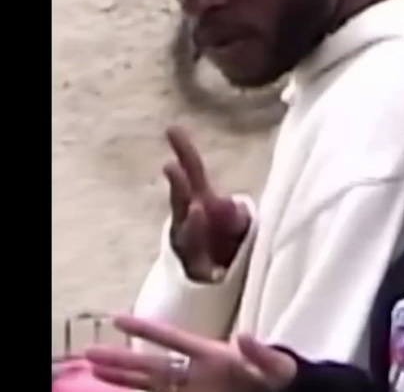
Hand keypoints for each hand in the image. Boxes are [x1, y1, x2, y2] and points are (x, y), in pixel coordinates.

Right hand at [85, 315, 295, 391]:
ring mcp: (194, 388)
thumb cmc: (286, 378)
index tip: (118, 318)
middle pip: (151, 364)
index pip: (172, 339)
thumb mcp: (278, 366)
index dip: (146, 330)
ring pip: (150, 382)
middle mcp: (197, 370)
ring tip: (95, 370)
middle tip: (90, 352)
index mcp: (213, 354)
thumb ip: (261, 352)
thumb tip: (243, 335)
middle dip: (120, 358)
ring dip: (123, 378)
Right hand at [163, 126, 249, 281]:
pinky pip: (206, 272)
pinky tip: (217, 274)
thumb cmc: (222, 232)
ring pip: (188, 235)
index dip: (183, 149)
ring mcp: (188, 247)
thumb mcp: (230, 213)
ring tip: (197, 209)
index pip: (192, 171)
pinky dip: (210, 272)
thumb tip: (231, 206)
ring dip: (192, 223)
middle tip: (172, 167)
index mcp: (197, 199)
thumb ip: (231, 208)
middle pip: (180, 201)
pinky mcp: (199, 273)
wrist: (208, 274)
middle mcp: (186, 221)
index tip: (172, 128)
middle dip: (177, 185)